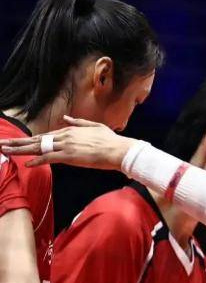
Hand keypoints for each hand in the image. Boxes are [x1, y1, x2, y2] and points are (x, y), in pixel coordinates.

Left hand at [0, 115, 136, 170]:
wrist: (118, 149)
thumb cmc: (110, 140)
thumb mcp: (94, 126)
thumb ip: (78, 122)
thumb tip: (66, 118)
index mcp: (70, 130)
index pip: (45, 136)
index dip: (30, 139)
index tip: (18, 142)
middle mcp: (65, 136)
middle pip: (37, 140)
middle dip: (18, 143)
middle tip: (2, 145)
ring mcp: (66, 146)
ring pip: (38, 148)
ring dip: (20, 150)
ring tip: (6, 151)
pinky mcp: (69, 156)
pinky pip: (49, 158)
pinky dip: (37, 161)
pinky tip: (27, 164)